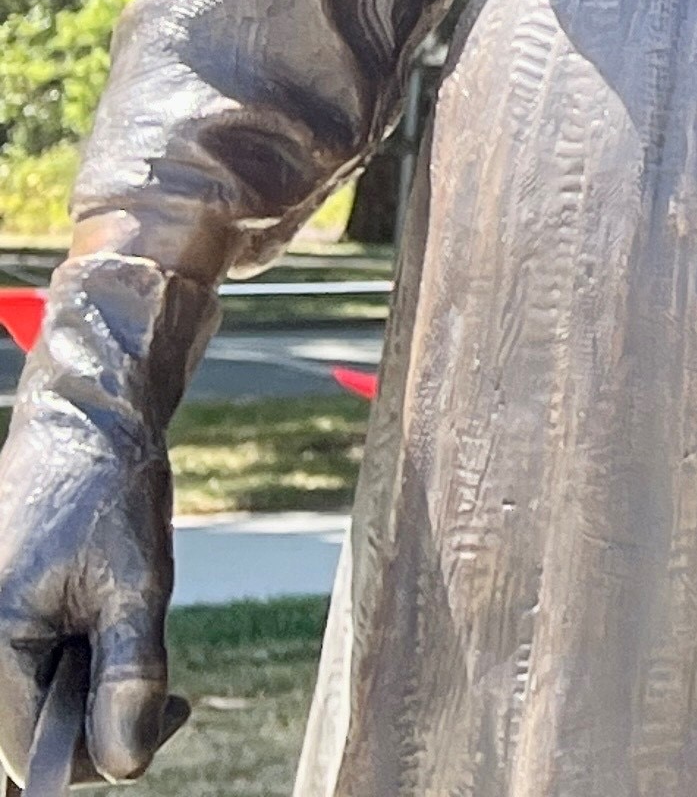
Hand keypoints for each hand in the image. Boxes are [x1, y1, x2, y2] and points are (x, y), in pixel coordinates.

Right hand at [0, 256, 208, 779]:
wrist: (83, 430)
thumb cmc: (107, 495)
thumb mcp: (137, 585)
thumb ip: (129, 677)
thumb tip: (128, 765)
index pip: (35, 761)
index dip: (107, 751)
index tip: (173, 707)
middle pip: (30, 748)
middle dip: (100, 729)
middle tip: (166, 689)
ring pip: (32, 719)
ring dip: (88, 703)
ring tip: (127, 643)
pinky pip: (27, 688)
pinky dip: (73, 679)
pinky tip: (104, 641)